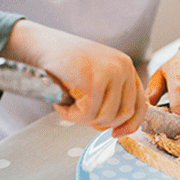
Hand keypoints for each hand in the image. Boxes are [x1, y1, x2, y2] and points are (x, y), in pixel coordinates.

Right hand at [0, 20, 145, 135]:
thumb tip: (119, 126)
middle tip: (80, 114)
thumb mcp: (97, 75)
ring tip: (68, 104)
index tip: (117, 133)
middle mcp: (122, 68)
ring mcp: (110, 73)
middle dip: (101, 122)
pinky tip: (61, 102)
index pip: (140, 103)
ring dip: (82, 119)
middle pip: (124, 114)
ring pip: (104, 117)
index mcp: (126, 67)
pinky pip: (86, 114)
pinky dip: (70, 115)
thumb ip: (112, 94)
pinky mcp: (93, 81)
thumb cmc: (64, 63)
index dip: (130, 124)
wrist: (40, 46)